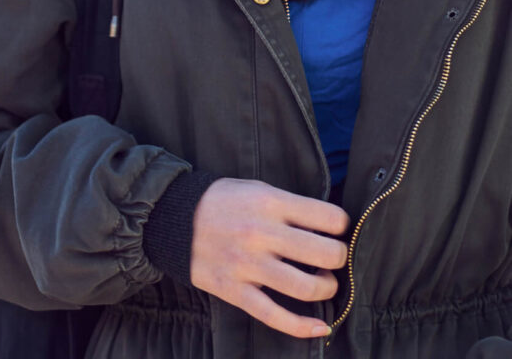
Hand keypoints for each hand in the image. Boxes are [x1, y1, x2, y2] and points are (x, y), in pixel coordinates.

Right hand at [190, 177, 349, 338]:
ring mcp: (248, 265)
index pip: (328, 218)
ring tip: (324, 282)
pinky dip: (303, 327)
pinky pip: (275, 316)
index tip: (339, 229)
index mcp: (270, 203)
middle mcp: (261, 234)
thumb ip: (290, 205)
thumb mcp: (257, 189)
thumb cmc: (223, 201)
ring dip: (327, 288)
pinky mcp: (235, 291)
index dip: (342, 225)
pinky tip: (320, 326)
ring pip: (305, 288)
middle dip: (340, 258)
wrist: (175, 218)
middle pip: (324, 254)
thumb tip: (330, 225)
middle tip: (334, 257)